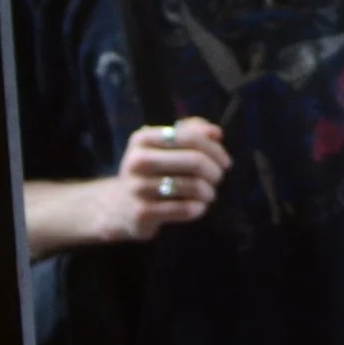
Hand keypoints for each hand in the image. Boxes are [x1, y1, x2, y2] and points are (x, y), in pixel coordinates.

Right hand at [107, 118, 230, 240]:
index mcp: (143, 138)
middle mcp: (137, 161)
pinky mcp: (143, 213)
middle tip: (217, 178)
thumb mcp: (164, 145)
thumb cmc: (152, 171)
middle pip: (196, 161)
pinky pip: (187, 209)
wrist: (119, 206)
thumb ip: (192, 131)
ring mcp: (138, 188)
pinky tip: (196, 206)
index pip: (192, 137)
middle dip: (216, 171)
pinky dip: (199, 208)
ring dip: (209, 192)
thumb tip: (215, 133)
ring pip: (194, 187)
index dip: (216, 149)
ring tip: (207, 193)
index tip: (224, 161)